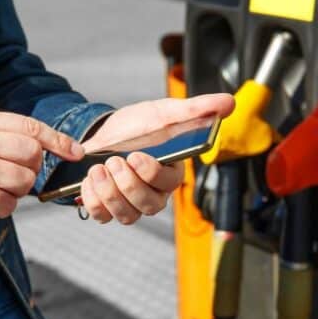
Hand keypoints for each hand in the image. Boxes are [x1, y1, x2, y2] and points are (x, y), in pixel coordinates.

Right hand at [0, 108, 83, 228]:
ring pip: (25, 180)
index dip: (59, 141)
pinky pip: (8, 204)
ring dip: (17, 192)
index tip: (76, 153)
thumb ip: (0, 136)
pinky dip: (4, 208)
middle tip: (13, 178)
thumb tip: (45, 147)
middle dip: (32, 170)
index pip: (30, 126)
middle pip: (33, 154)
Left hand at [81, 93, 233, 223]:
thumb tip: (228, 102)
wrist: (107, 131)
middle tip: (113, 160)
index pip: (169, 183)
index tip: (136, 156)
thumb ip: (196, 109)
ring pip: (127, 215)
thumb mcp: (165, 112)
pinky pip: (102, 215)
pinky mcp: (108, 207)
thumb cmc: (140, 126)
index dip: (152, 174)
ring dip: (110, 194)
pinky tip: (89, 179)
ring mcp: (131, 204)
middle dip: (128, 185)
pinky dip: (93, 200)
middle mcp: (153, 193)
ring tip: (98, 169)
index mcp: (170, 173)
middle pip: (148, 206)